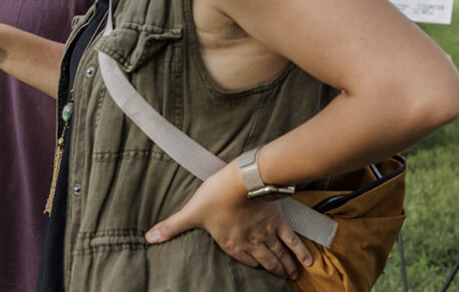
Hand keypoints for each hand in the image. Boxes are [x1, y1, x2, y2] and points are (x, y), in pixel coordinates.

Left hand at [144, 161, 311, 279]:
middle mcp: (252, 243)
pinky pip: (292, 240)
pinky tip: (308, 263)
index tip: (263, 275)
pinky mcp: (279, 221)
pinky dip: (301, 252)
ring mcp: (268, 233)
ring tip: (293, 276)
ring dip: (286, 267)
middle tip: (283, 279)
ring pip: (279, 255)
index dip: (254, 269)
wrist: (244, 179)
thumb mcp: (191, 212)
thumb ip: (172, 226)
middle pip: (266, 262)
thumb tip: (149, 237)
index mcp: (232, 244)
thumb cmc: (217, 194)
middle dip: (275, 272)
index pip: (245, 261)